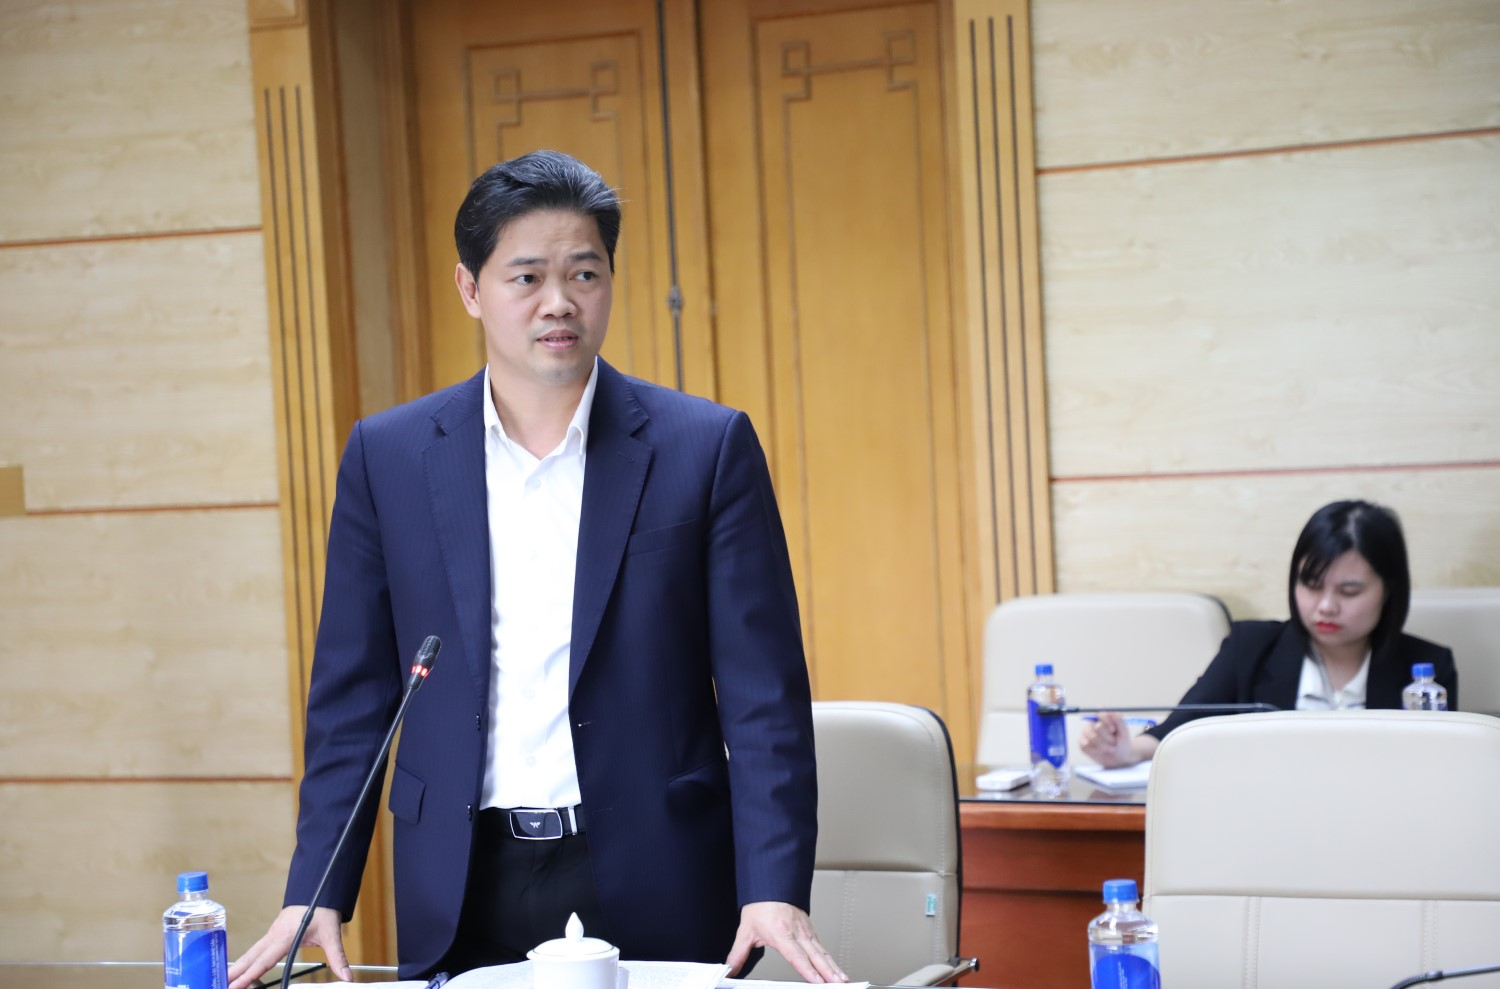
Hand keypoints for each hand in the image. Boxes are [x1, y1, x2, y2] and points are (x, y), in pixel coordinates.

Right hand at [228, 905, 347, 988]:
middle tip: (221, 984)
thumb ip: (338, 957)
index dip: (249, 974)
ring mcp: (271, 934)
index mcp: (285, 936)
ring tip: (224, 980)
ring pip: (250, 953)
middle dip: (235, 972)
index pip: (264, 960)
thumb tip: (346, 976)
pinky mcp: (272, 934)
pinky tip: (239, 969)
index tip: (235, 985)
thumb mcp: (331, 934)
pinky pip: (255, 949)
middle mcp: (274, 936)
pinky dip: (245, 960)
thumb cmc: (323, 909)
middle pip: (250, 957)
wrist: (318, 889)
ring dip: (238, 966)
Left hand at [725, 901, 846, 983]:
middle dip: (829, 972)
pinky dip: (832, 960)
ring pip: (823, 952)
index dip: (808, 970)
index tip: (818, 981)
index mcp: (781, 934)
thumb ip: (738, 954)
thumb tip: (729, 970)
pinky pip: (823, 948)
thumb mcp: (746, 931)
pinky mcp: (810, 930)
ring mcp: (806, 931)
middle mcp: (797, 933)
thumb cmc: (761, 906)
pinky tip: (837, 970)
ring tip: (844, 980)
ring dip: (834, 967)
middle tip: (840, 984)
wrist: (771, 884)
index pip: (797, 956)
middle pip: (816, 956)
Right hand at [1080, 711, 1145, 768]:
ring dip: (1103, 746)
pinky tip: (1100, 752)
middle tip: (1114, 743)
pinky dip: (1095, 751)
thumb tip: (1111, 713)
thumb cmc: (1121, 743)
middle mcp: (1092, 724)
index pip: (1101, 714)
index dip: (1107, 722)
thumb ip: (1119, 721)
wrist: (1118, 758)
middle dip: (1108, 738)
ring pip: (1092, 737)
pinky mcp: (1082, 743)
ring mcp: (1086, 733)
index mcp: (1103, 719)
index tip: (1113, 730)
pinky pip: (1085, 745)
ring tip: (1110, 749)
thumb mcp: (1124, 732)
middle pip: (1097, 727)